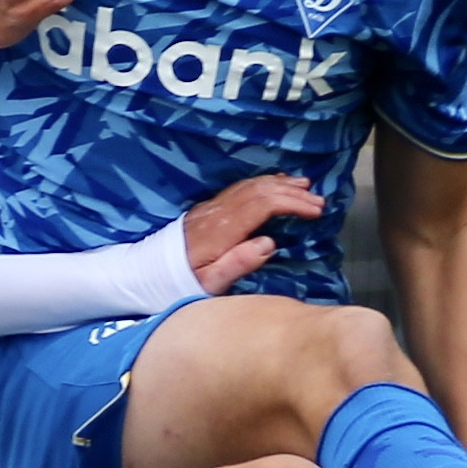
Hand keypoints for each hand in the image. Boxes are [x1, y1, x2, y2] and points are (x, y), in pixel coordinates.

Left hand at [181, 174, 326, 293]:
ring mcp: (212, 208)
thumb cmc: (180, 283)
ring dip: (280, 184)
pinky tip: (274, 185)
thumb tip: (268, 243)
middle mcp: (218, 212)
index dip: (292, 203)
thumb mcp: (209, 284)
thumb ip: (238, 264)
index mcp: (222, 229)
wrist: (147, 273)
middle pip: (260, 191)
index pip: (263, 204)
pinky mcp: (209, 210)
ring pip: (250, 186)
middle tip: (319, 200)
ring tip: (305, 185)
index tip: (314, 210)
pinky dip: (263, 183)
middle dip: (292, 192)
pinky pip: (241, 188)